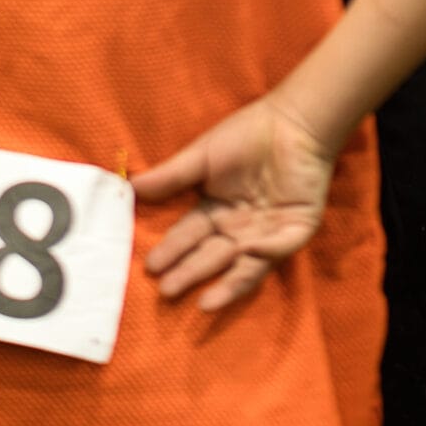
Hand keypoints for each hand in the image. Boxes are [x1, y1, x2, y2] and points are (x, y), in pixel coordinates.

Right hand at [133, 94, 337, 314]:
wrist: (293, 121)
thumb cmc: (247, 135)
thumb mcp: (203, 156)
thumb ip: (171, 176)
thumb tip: (131, 186)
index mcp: (217, 211)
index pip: (190, 235)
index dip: (172, 250)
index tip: (150, 266)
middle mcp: (239, 228)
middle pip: (212, 255)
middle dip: (191, 273)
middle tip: (168, 291)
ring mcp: (267, 233)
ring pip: (244, 264)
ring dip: (226, 284)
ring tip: (204, 304)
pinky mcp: (295, 231)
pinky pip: (279, 248)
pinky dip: (266, 253)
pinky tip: (250, 254)